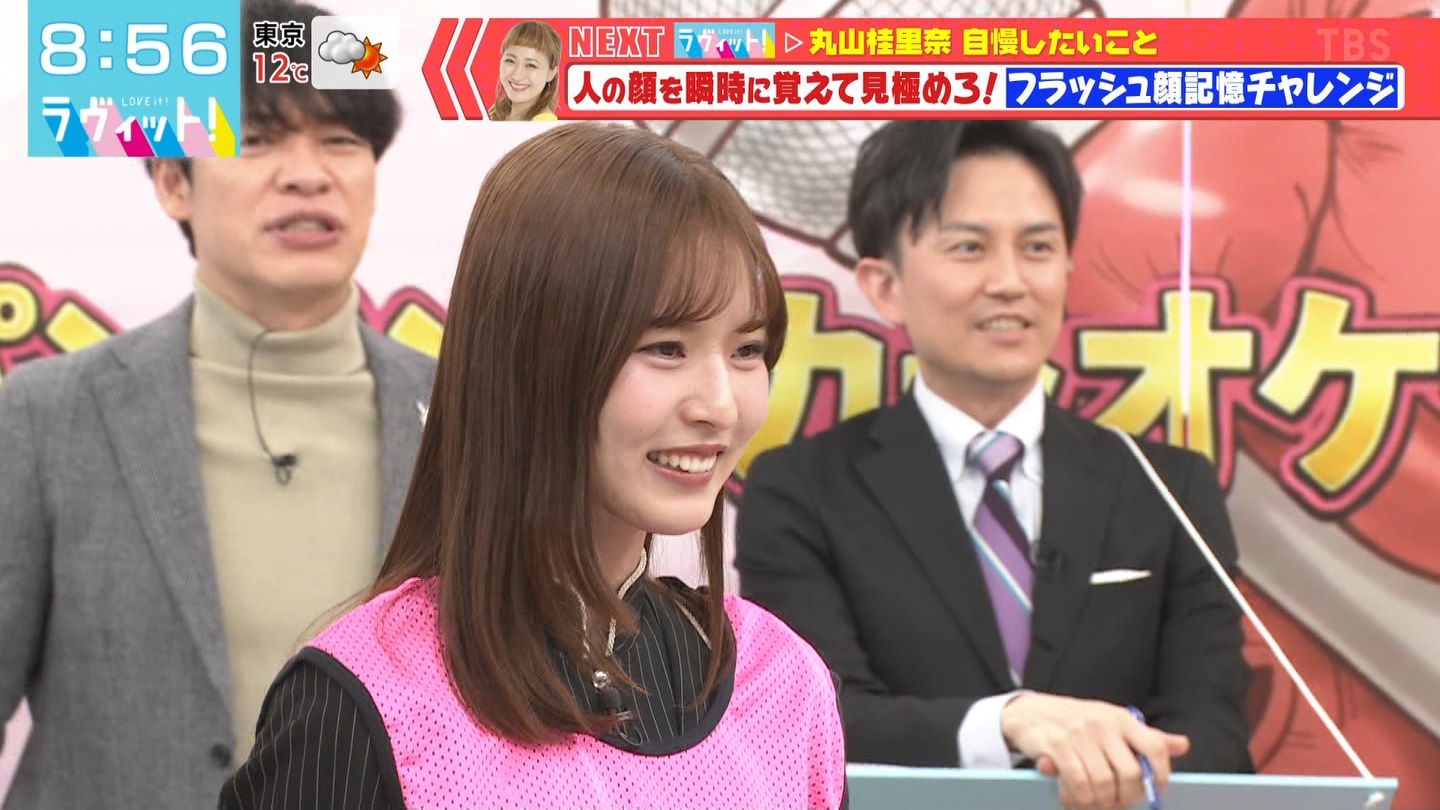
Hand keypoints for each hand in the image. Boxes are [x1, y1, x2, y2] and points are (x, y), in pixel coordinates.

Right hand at [1000, 693, 1189, 809]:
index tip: (1154, 790)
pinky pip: (1077, 782)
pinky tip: (1074, 798)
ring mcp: (1079, 734)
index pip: (1155, 747)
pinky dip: (1079, 798)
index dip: (1160, 775)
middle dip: (1125, 797)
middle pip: (1129, 773)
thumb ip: (1145, 737)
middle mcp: (1103, 724)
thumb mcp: (1113, 722)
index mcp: (1121, 718)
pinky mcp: (1057, 746)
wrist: (1029, 712)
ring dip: (1099, 802)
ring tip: (1094, 803)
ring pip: (1103, 783)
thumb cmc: (1076, 720)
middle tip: (1117, 804)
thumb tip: (1182, 745)